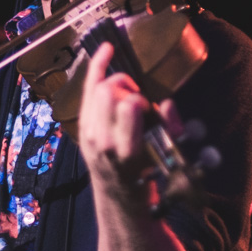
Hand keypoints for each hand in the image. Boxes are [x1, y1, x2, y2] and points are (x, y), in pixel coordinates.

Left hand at [78, 42, 182, 193]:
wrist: (120, 200)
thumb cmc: (148, 179)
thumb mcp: (165, 158)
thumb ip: (168, 127)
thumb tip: (167, 103)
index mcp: (126, 149)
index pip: (127, 105)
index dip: (140, 98)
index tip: (147, 106)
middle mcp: (102, 141)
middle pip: (107, 91)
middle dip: (125, 86)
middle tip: (136, 99)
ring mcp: (88, 135)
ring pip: (96, 88)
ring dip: (113, 83)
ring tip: (124, 94)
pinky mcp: (82, 129)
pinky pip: (86, 92)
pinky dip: (96, 69)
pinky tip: (106, 50)